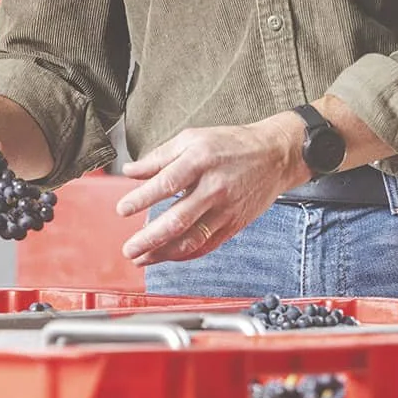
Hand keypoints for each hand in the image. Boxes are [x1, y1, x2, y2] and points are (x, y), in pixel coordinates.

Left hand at [116, 117, 310, 266]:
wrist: (275, 156)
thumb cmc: (231, 144)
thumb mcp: (192, 138)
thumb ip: (159, 156)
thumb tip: (130, 171)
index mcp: (200, 161)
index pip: (166, 184)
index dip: (142, 199)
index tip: (122, 210)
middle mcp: (213, 188)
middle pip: (178, 219)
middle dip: (150, 239)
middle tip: (129, 249)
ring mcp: (226, 209)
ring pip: (192, 239)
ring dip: (164, 253)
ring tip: (142, 259)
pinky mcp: (234, 224)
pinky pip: (207, 245)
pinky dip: (185, 255)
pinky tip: (167, 256)